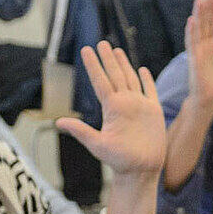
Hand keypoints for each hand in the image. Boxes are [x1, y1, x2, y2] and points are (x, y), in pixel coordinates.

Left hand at [55, 43, 165, 178]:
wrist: (140, 170)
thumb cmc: (119, 161)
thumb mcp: (98, 145)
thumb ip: (81, 131)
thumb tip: (58, 122)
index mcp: (112, 108)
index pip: (101, 81)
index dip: (94, 65)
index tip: (86, 50)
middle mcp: (125, 103)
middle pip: (115, 75)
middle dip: (108, 59)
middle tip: (101, 43)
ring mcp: (139, 106)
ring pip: (130, 79)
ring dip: (124, 64)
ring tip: (117, 50)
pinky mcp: (154, 111)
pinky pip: (150, 91)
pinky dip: (147, 79)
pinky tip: (143, 69)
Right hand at [183, 0, 212, 107]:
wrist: (210, 100)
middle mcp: (204, 47)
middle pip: (205, 24)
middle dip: (207, 9)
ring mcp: (198, 53)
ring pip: (197, 30)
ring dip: (198, 16)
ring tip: (199, 1)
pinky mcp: (194, 60)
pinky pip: (191, 44)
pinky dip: (191, 32)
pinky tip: (191, 21)